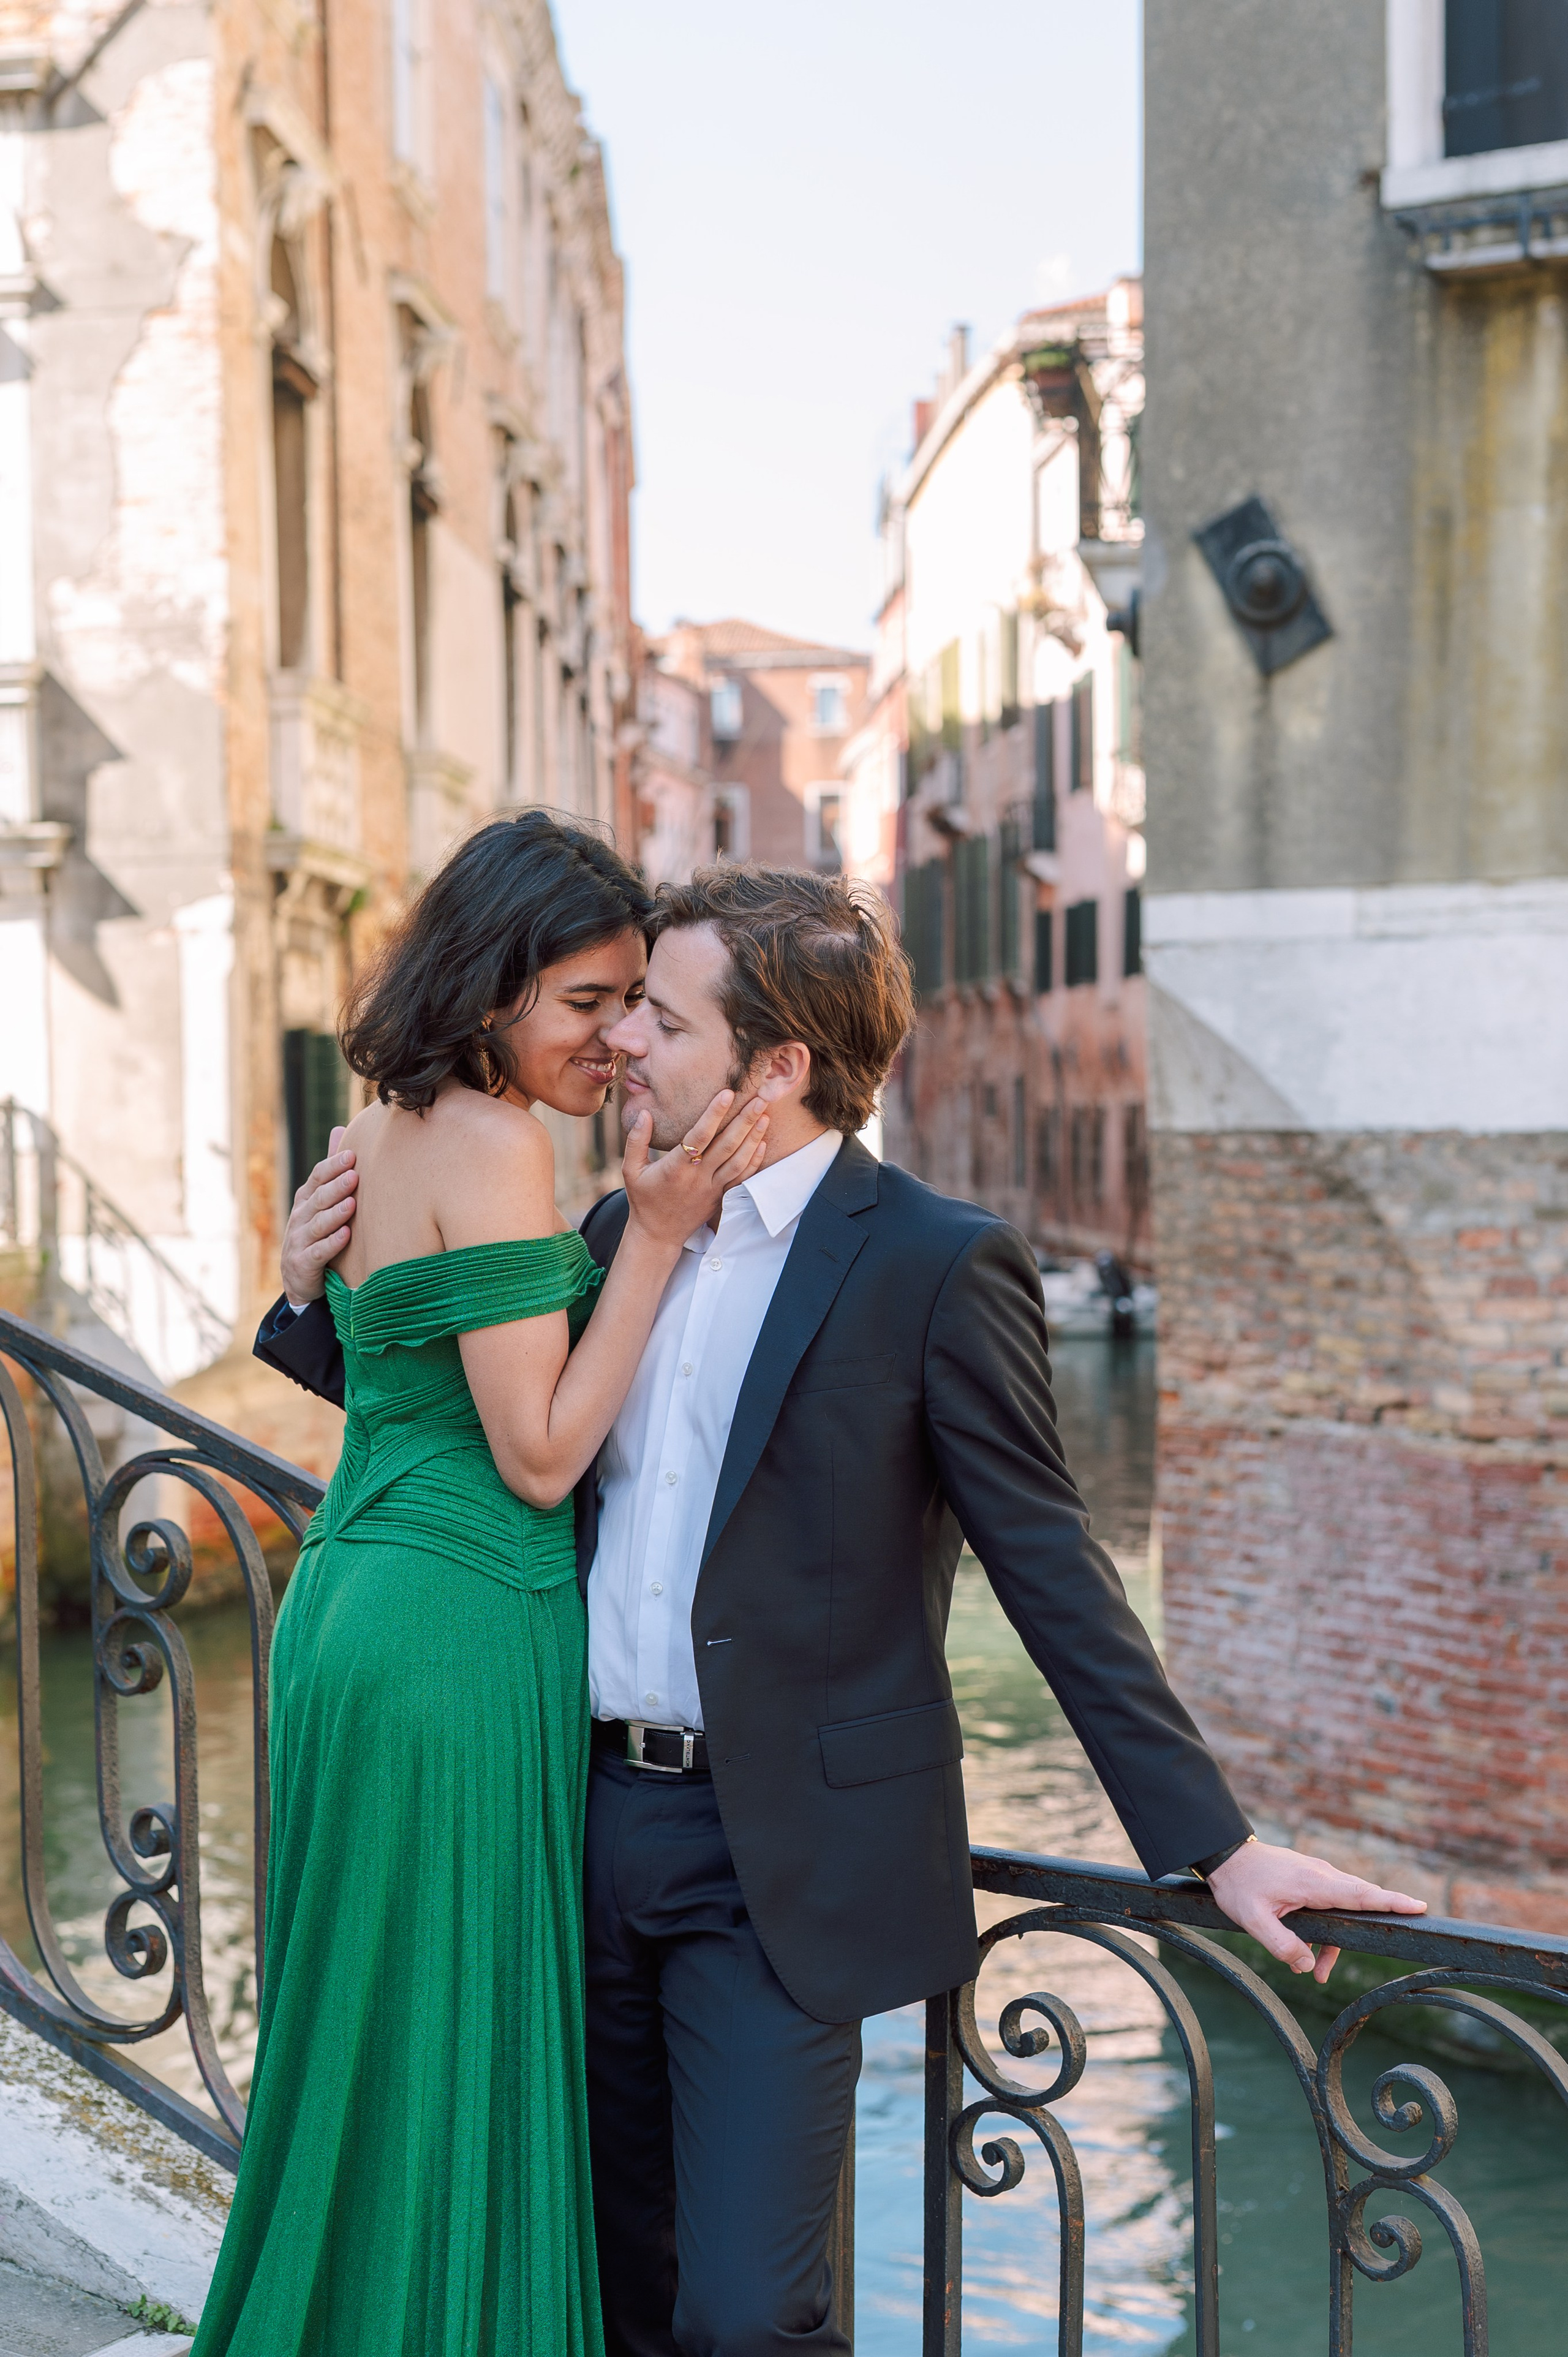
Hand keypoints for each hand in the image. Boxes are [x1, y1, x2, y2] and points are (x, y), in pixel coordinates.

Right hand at [280, 1129, 357, 1302]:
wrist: (299, 1278)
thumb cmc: (317, 1233)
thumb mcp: (321, 1200)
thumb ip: (330, 1170)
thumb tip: (339, 1129)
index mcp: (306, 1200)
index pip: (317, 1178)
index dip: (332, 1167)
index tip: (352, 1155)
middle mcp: (300, 1217)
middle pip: (318, 1199)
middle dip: (336, 1187)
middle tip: (355, 1175)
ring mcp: (299, 1241)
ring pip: (318, 1224)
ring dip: (335, 1214)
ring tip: (353, 1204)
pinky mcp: (303, 1264)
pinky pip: (318, 1253)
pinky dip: (332, 1244)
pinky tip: (346, 1236)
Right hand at [621, 1090, 768, 1249]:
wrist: (658, 1234)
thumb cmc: (644, 1199)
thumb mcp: (631, 1170)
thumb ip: (636, 1140)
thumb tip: (645, 1114)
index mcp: (675, 1167)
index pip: (699, 1136)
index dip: (714, 1114)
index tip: (727, 1093)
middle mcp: (698, 1177)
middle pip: (726, 1145)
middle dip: (745, 1120)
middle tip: (760, 1098)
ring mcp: (712, 1188)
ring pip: (739, 1160)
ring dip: (754, 1137)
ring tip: (765, 1114)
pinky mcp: (720, 1197)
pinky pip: (741, 1178)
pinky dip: (754, 1160)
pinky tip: (763, 1143)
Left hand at [1205, 1840, 1425, 1983]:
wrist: (1224, 1855)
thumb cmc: (1239, 1885)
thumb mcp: (1253, 1920)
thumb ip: (1281, 1944)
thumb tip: (1307, 1965)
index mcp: (1313, 1882)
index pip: (1360, 1893)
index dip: (1390, 1901)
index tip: (1418, 1906)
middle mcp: (1321, 1874)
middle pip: (1360, 1900)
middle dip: (1376, 1921)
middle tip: (1401, 1934)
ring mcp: (1316, 1874)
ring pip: (1341, 1909)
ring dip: (1334, 1941)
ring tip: (1318, 1973)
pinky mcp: (1309, 1878)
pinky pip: (1328, 1905)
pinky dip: (1324, 1931)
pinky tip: (1307, 1955)